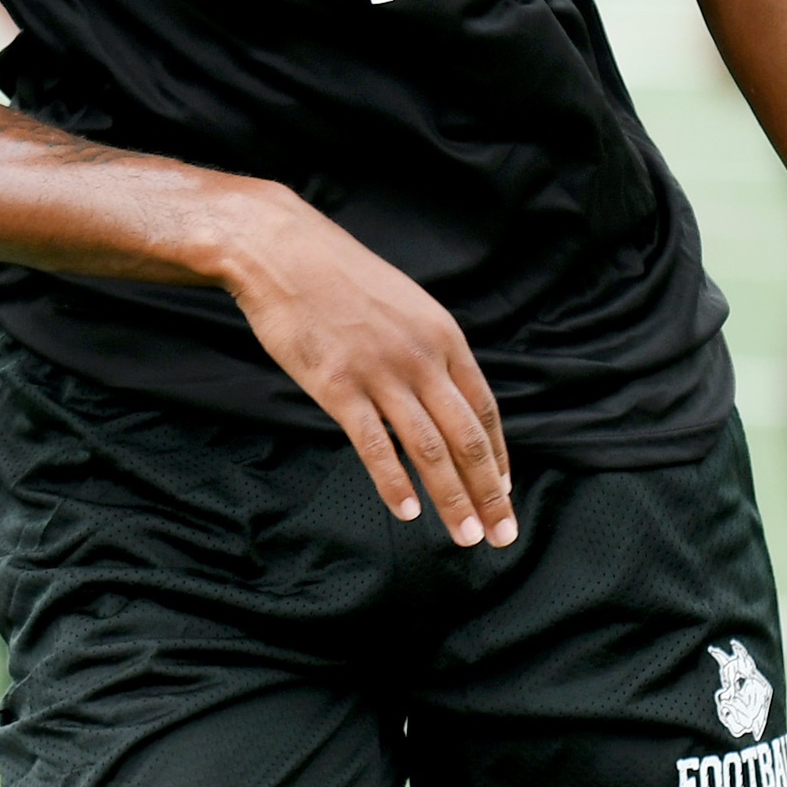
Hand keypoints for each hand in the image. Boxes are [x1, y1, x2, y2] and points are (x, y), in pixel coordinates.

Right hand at [225, 190, 516, 547]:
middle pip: (467, 438)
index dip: (498, 456)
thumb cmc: (339, 276)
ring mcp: (380, 372)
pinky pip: (375, 445)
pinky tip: (407, 511)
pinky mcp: (337, 386)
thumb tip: (443, 395)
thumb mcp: (403, 303)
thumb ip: (427, 348)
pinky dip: (394, 483)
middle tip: (501, 534)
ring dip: (452, 499)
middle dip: (489, 493)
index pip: (483, 409)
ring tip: (464, 536)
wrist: (282, 250)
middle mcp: (420, 357)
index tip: (504, 492)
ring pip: (429, 450)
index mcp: (442, 335)